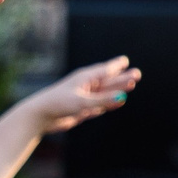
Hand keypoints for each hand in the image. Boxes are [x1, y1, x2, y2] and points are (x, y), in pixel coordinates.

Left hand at [20, 57, 140, 135]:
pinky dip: (109, 103)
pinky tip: (118, 102)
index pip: (105, 70)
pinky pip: (100, 105)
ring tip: (131, 85)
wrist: (40, 116)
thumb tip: (122, 98)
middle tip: (137, 74)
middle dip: (122, 78)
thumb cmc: (58, 104)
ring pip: (106, 94)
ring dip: (118, 91)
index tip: (125, 61)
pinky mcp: (82, 110)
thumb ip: (102, 101)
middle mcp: (85, 86)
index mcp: (85, 78)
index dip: (116, 66)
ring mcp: (84, 98)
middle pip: (108, 82)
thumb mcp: (82, 102)